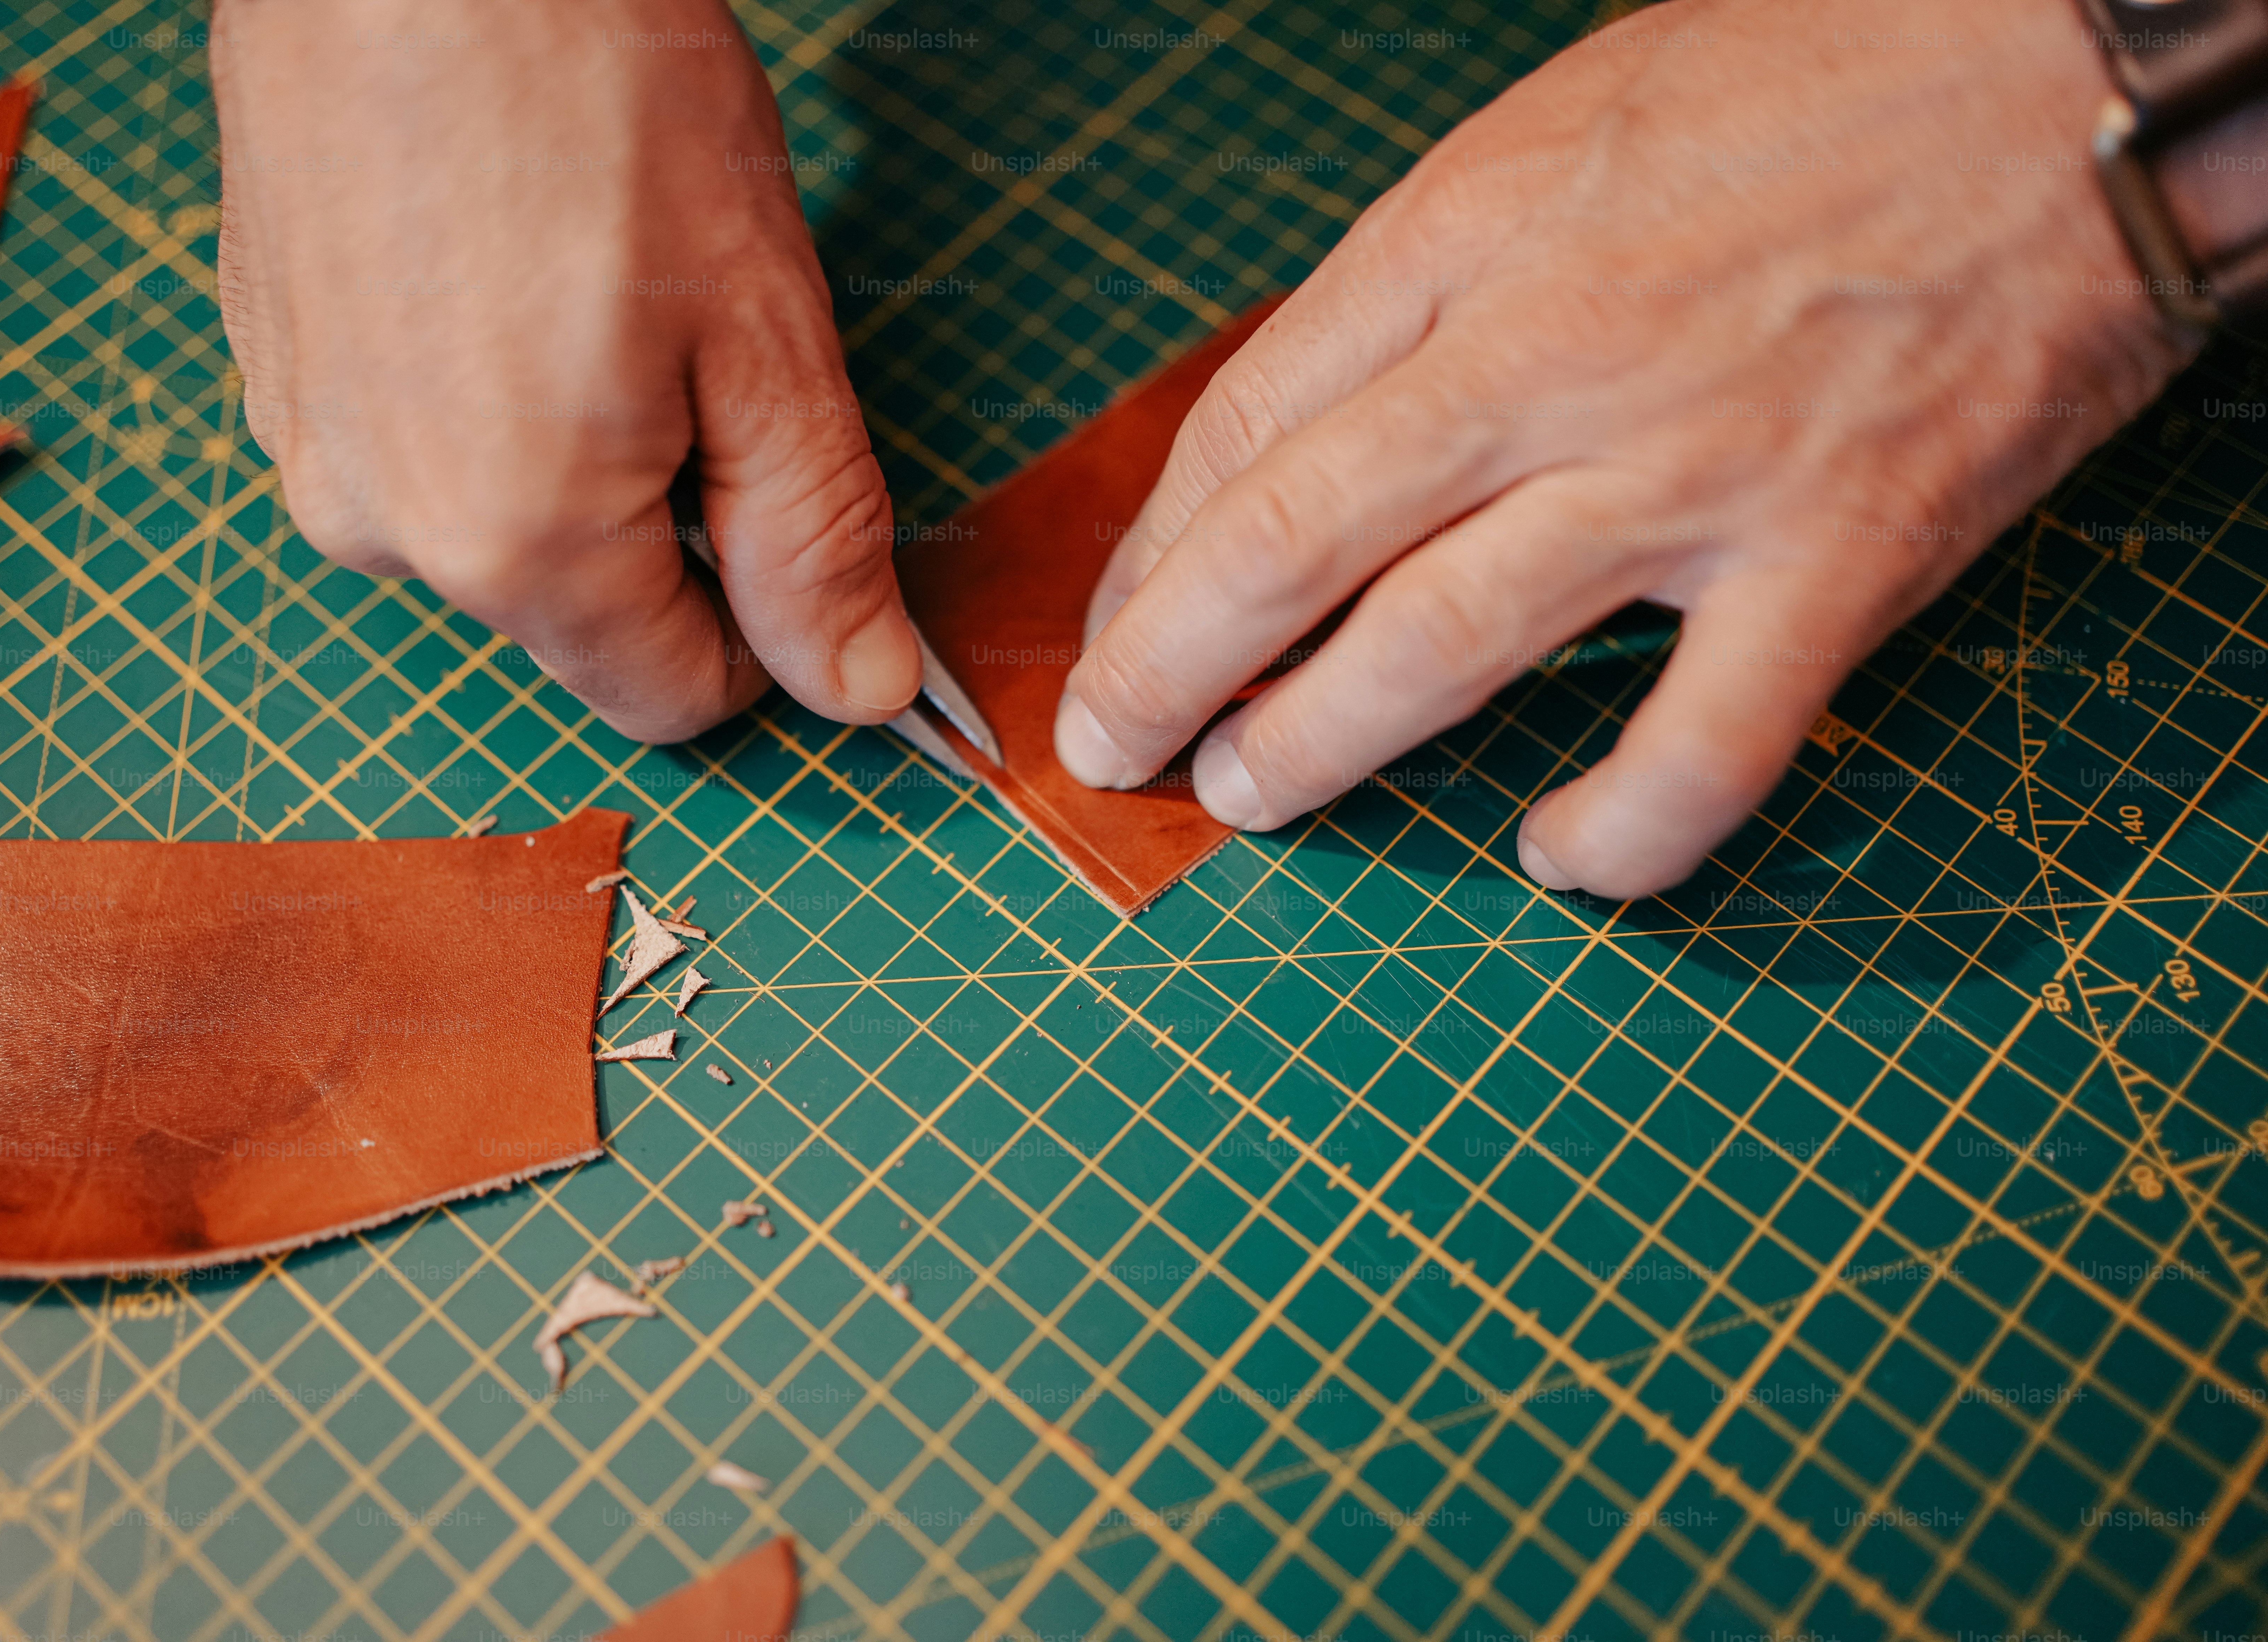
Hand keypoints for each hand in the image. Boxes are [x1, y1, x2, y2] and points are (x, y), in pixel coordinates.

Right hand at [209, 0, 916, 741]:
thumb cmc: (600, 97)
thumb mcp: (765, 337)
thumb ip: (813, 539)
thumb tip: (860, 687)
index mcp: (515, 544)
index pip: (669, 698)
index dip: (758, 631)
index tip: (784, 512)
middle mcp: (382, 528)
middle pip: (581, 613)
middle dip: (663, 522)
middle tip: (690, 343)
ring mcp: (306, 443)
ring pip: (494, 526)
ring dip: (568, 451)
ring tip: (587, 284)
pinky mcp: (272, 364)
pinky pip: (412, 440)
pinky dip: (477, 389)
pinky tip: (501, 262)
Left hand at [1053, 0, 2194, 898]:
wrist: (2071, 72)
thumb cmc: (1814, 82)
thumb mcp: (1561, 130)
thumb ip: (1434, 280)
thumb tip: (1320, 422)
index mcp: (1471, 236)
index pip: (1248, 428)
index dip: (1158, 554)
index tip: (1124, 625)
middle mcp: (1552, 356)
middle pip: (1290, 545)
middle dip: (1165, 669)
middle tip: (1111, 746)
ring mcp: (1691, 465)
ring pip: (1437, 647)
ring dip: (1313, 747)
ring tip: (1246, 798)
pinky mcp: (1835, 556)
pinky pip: (1697, 747)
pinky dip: (1616, 831)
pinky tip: (1553, 857)